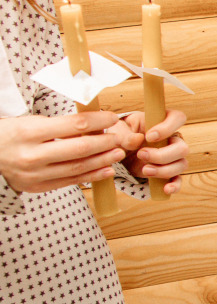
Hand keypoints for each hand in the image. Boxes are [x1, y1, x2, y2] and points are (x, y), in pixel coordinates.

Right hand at [0, 110, 128, 193]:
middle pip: (80, 148)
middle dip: (105, 143)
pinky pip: (70, 181)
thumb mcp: (29, 122)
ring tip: (118, 153)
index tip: (112, 118)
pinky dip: (91, 176)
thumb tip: (92, 124)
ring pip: (78, 167)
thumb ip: (59, 125)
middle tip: (119, 138)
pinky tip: (106, 170)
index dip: (98, 121)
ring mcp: (35, 173)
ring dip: (103, 160)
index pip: (74, 125)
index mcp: (29, 132)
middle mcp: (32, 154)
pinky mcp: (38, 186)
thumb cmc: (9, 135)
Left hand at [111, 109, 188, 194]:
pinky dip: (174, 186)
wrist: (117, 149)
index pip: (178, 118)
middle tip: (141, 155)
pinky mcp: (168, 172)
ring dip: (163, 170)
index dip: (168, 128)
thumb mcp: (117, 130)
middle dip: (162, 155)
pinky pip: (178, 180)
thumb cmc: (120, 133)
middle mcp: (172, 139)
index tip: (149, 136)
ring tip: (144, 170)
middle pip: (182, 148)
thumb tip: (137, 140)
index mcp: (162, 121)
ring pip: (181, 165)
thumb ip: (125, 134)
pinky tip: (165, 190)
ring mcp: (173, 157)